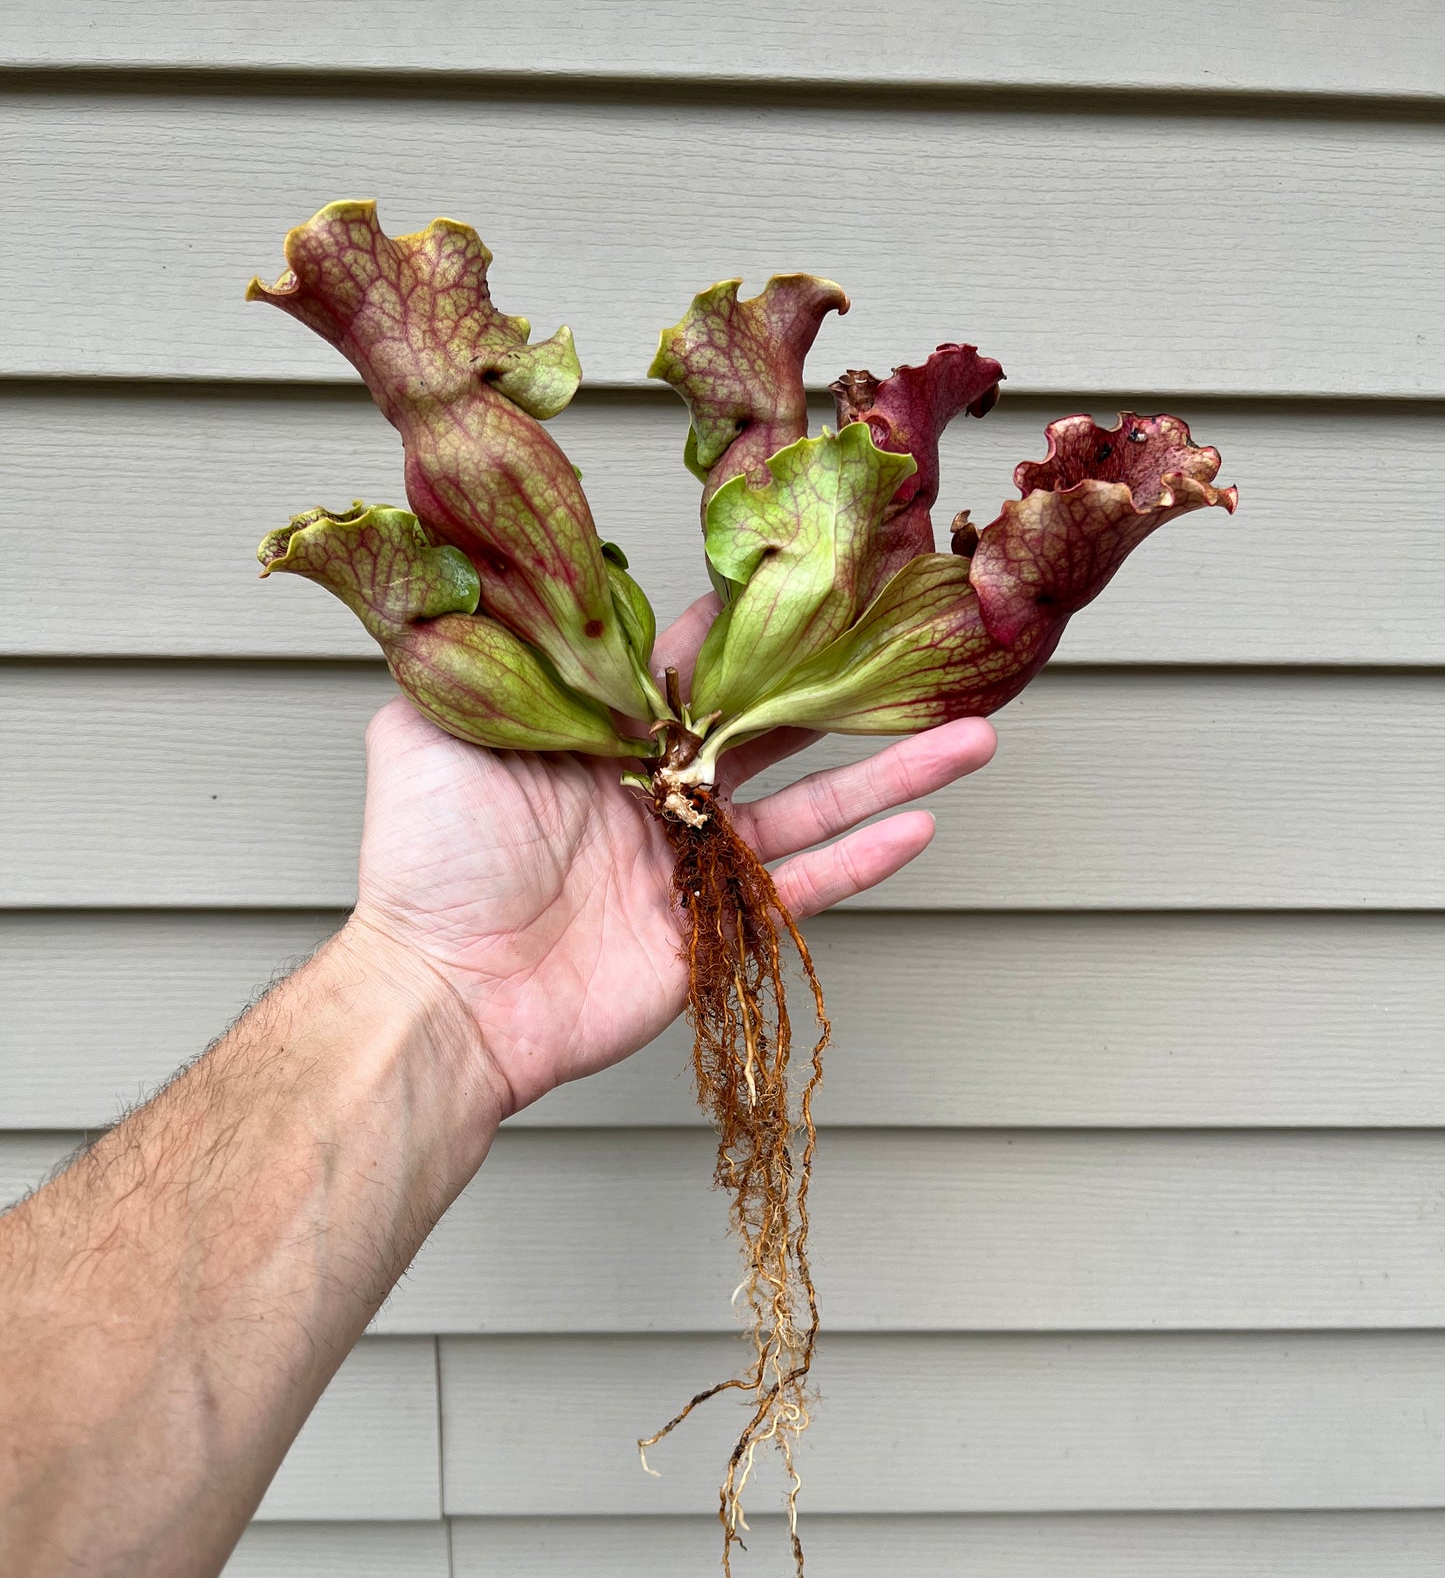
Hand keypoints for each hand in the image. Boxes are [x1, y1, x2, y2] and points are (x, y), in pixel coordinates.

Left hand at [351, 596, 995, 1116]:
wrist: (446, 995)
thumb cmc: (427, 865)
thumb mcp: (426, 732)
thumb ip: (482, 664)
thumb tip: (508, 592)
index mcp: (602, 738)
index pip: (693, 667)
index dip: (754, 629)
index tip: (821, 582)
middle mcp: (657, 792)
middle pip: (775, 731)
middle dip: (849, 695)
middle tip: (920, 652)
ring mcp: (691, 863)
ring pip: (810, 807)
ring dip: (890, 775)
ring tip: (974, 738)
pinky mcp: (713, 931)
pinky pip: (800, 892)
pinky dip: (860, 863)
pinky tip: (919, 826)